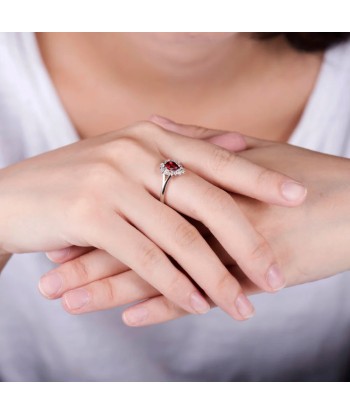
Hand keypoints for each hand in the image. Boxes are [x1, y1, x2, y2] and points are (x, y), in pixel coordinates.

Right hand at [0, 121, 303, 320]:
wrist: (14, 195)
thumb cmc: (79, 178)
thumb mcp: (131, 153)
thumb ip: (184, 146)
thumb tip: (239, 143)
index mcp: (152, 133)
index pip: (218, 160)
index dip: (261, 180)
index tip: (298, 198)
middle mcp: (135, 151)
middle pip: (209, 200)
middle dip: (248, 242)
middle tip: (276, 276)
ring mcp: (112, 181)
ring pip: (180, 236)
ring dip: (215, 277)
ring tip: (242, 306)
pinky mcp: (90, 214)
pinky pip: (146, 257)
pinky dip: (175, 284)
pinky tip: (197, 304)